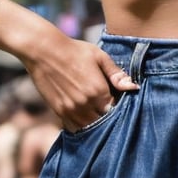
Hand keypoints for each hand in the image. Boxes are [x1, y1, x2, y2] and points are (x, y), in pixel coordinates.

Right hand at [23, 29, 138, 130]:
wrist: (44, 51)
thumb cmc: (74, 50)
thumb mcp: (99, 57)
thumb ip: (116, 74)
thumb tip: (134, 87)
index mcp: (99, 91)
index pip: (116, 110)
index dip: (119, 108)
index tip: (118, 102)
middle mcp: (86, 104)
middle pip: (103, 122)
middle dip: (108, 118)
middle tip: (109, 110)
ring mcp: (71, 110)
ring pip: (89, 128)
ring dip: (95, 123)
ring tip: (97, 114)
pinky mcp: (59, 111)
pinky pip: (74, 127)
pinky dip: (81, 125)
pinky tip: (84, 116)